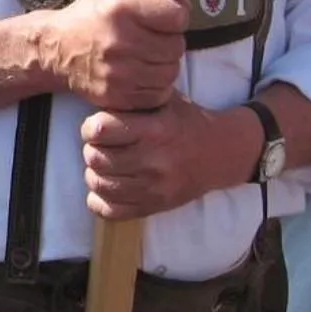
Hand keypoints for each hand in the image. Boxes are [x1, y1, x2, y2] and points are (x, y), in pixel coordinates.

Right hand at [41, 0, 188, 110]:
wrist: (56, 49)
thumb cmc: (89, 16)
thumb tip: (182, 1)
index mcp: (121, 8)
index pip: (176, 16)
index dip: (177, 16)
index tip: (168, 18)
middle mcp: (120, 40)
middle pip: (176, 46)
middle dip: (172, 41)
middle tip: (159, 39)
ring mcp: (118, 71)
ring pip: (170, 73)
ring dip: (165, 65)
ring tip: (152, 57)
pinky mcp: (115, 93)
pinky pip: (157, 95)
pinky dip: (156, 87)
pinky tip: (145, 75)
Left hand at [79, 96, 246, 219]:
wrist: (219, 154)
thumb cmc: (184, 122)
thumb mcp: (163, 100)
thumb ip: (132, 100)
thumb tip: (97, 100)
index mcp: (154, 130)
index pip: (101, 130)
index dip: (91, 127)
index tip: (97, 127)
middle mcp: (154, 160)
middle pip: (96, 159)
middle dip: (91, 150)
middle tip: (101, 146)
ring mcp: (154, 188)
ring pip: (99, 185)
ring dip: (94, 174)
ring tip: (104, 165)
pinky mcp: (154, 207)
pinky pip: (111, 211)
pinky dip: (100, 200)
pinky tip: (109, 187)